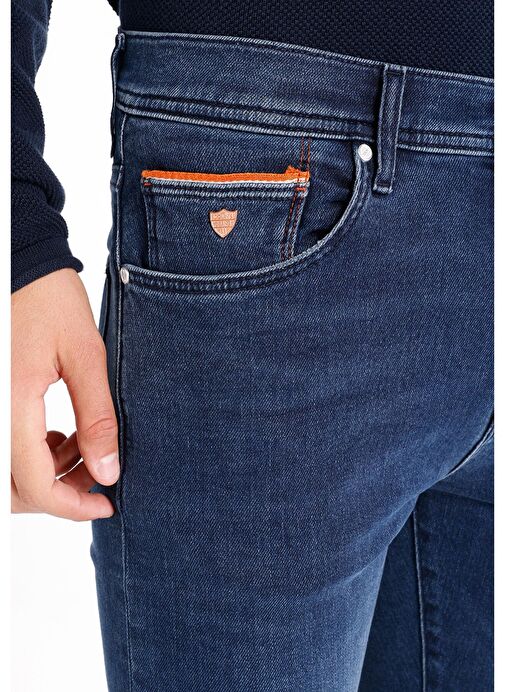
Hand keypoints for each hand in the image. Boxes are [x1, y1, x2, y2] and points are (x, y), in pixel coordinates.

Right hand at [11, 269, 118, 519]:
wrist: (19, 264)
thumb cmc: (50, 299)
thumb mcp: (85, 355)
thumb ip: (97, 417)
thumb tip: (108, 471)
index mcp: (11, 406)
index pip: (35, 486)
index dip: (73, 506)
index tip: (107, 503)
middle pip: (12, 491)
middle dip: (57, 495)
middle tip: (97, 477)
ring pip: (6, 473)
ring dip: (45, 474)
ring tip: (83, 447)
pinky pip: (4, 447)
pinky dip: (31, 453)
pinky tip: (59, 434)